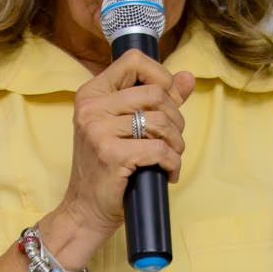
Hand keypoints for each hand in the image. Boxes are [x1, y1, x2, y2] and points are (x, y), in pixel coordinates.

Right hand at [45, 50, 192, 258]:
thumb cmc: (106, 168)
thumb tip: (187, 78)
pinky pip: (160, 149)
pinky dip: (172, 163)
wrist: (85, 210)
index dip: (160, 75)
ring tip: (170, 157)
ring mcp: (99, 131)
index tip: (166, 100)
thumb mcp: (125, 128)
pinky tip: (167, 172)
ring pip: (161, 122)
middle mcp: (91, 108)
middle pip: (155, 93)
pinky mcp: (111, 155)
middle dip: (174, 118)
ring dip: (176, 143)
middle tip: (171, 140)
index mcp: (92, 94)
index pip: (133, 61)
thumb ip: (156, 100)